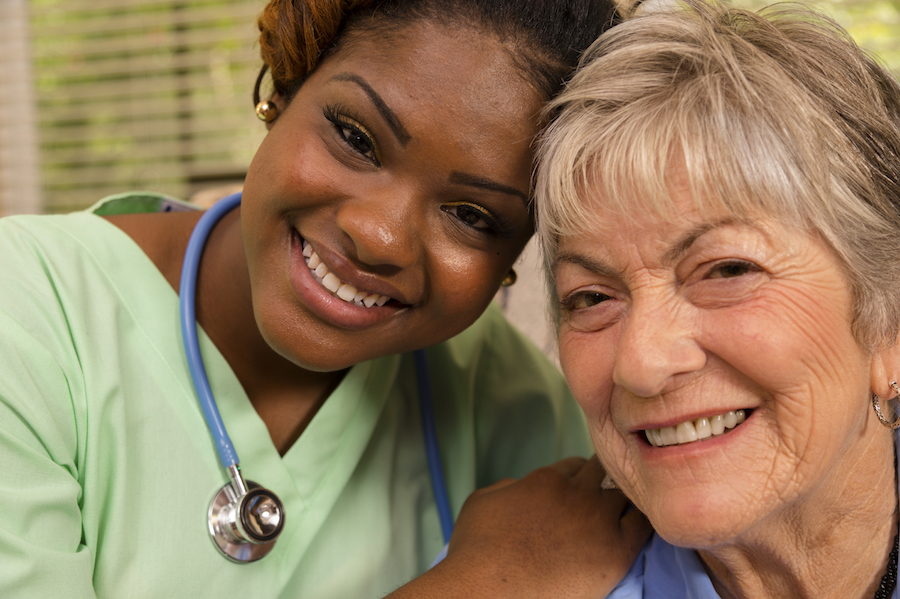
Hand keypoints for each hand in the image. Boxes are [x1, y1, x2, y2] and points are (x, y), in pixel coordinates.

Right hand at [385, 456, 649, 598]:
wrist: (491, 588)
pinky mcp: (616, 552)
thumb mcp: (482, 501)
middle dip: (603, 482)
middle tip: (603, 497)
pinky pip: (643, 525)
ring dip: (624, 499)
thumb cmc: (477, 551)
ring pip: (625, 494)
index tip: (577, 489)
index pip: (575, 465)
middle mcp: (577, 493)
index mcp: (546, 479)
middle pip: (603, 473)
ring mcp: (599, 520)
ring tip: (624, 511)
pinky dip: (643, 520)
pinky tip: (642, 526)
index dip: (577, 477)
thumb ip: (507, 487)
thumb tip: (519, 487)